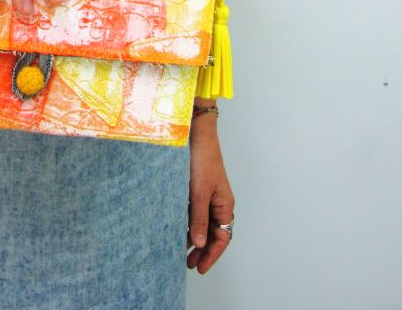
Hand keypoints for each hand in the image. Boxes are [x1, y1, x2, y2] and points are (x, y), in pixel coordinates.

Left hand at [186, 113, 234, 272]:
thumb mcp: (199, 192)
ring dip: (194, 238)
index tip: (200, 268)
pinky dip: (188, 224)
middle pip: (213, 233)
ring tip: (181, 252)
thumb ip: (198, 219)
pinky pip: (194, 213)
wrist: (196, 134)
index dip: (212, 255)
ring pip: (203, 224)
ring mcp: (207, 196)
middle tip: (189, 264)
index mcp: (225, 205)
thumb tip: (198, 244)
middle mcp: (218, 203)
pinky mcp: (196, 189)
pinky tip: (177, 230)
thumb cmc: (202, 160)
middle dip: (202, 250)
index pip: (222, 238)